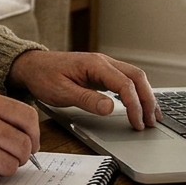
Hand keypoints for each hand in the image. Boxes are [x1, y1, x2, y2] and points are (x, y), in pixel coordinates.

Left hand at [7, 50, 161, 129]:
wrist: (32, 66)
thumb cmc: (44, 77)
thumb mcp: (62, 92)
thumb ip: (87, 100)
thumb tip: (110, 108)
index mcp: (95, 65)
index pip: (125, 84)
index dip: (134, 104)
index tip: (137, 122)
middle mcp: (103, 62)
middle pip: (136, 77)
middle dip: (148, 99)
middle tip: (152, 121)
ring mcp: (104, 66)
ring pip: (134, 77)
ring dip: (145, 95)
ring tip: (153, 116)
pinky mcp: (101, 72)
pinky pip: (126, 79)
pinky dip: (137, 92)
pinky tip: (140, 104)